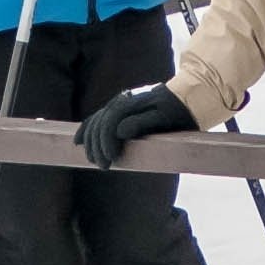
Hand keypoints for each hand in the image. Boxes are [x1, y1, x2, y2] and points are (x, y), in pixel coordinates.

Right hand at [76, 84, 198, 170]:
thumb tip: (120, 132)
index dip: (106, 142)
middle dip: (97, 146)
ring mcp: (118, 104)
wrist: (187, 98)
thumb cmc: (178, 112)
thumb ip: (142, 123)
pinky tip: (78, 142)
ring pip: (95, 122)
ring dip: (90, 142)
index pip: (109, 123)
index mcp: (131, 103)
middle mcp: (121, 100)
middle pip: (99, 123)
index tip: (110, 160)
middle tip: (102, 166)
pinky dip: (86, 130)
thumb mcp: (165, 118)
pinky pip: (97, 119)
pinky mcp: (118, 109)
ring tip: (92, 160)